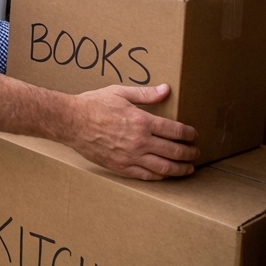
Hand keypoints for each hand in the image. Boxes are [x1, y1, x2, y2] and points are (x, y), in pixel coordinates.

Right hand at [66, 83, 198, 179]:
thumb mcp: (119, 92)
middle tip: (196, 152)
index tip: (194, 134)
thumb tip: (166, 89)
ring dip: (180, 169)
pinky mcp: (120, 167)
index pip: (175, 131)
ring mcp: (130, 157)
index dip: (188, 134)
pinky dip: (160, 177)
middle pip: (174, 151)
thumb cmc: (93, 104)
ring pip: (164, 168)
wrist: (70, 121)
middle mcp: (139, 142)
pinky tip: (166, 174)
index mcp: (141, 121)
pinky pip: (146, 176)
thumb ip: (145, 94)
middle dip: (189, 153)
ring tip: (188, 168)